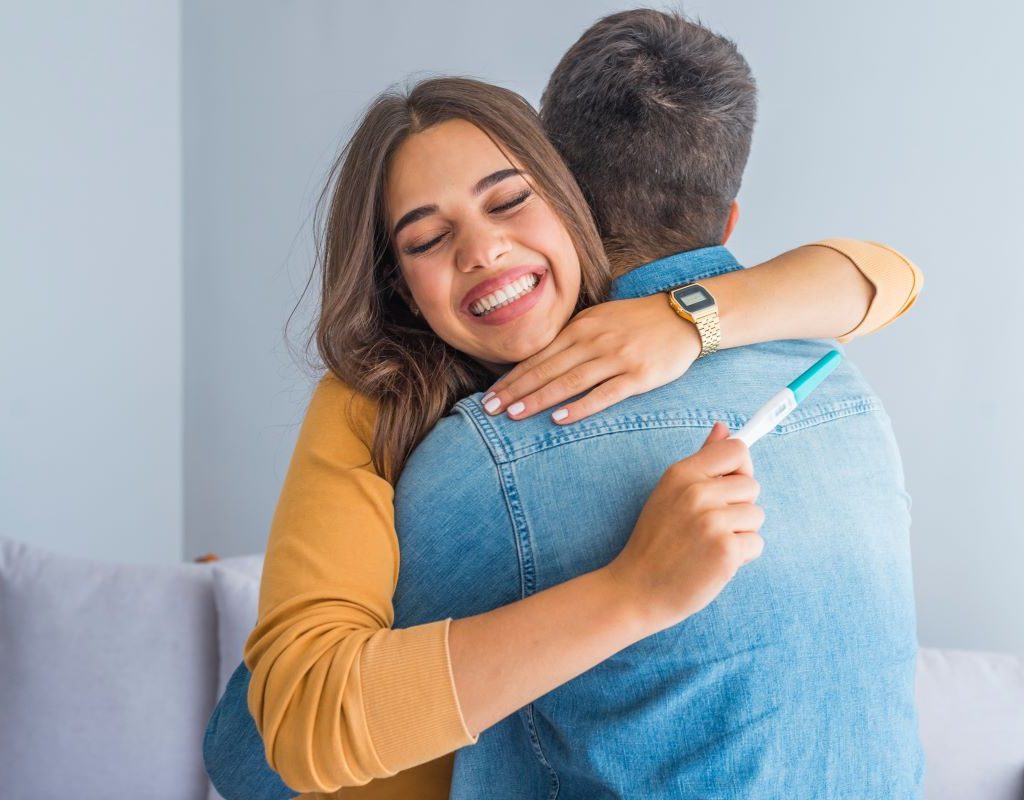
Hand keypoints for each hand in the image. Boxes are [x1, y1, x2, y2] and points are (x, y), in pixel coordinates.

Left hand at [480, 294, 701, 423]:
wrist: (684, 317)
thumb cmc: (638, 321)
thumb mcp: (600, 319)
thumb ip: (572, 337)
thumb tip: (540, 360)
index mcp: (582, 327)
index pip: (540, 356)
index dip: (513, 377)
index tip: (490, 395)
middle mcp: (594, 340)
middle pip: (547, 369)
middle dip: (516, 390)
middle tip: (490, 410)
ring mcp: (616, 358)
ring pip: (569, 381)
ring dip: (538, 399)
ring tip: (514, 415)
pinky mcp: (639, 375)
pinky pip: (604, 394)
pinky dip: (580, 406)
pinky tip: (559, 419)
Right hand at [602, 422, 764, 633]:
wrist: (636, 589)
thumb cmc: (656, 541)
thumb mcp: (670, 492)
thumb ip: (702, 459)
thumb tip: (724, 427)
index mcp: (682, 472)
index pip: (736, 450)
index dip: (739, 469)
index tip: (729, 487)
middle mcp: (696, 492)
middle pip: (752, 485)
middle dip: (738, 508)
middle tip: (708, 526)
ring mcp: (711, 521)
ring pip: (756, 516)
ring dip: (740, 534)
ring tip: (708, 546)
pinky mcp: (726, 551)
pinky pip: (756, 544)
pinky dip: (741, 557)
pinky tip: (714, 563)